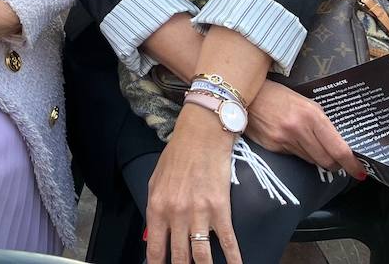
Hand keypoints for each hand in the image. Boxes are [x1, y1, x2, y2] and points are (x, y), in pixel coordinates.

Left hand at [143, 108, 240, 263]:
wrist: (201, 136)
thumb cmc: (177, 157)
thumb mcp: (156, 182)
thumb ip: (155, 209)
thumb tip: (155, 234)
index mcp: (157, 207)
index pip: (155, 248)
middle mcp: (176, 214)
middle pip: (179, 257)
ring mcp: (198, 213)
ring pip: (201, 256)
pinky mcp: (220, 210)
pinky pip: (227, 242)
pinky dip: (233, 260)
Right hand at [246, 81, 362, 174]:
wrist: (244, 94)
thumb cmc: (278, 95)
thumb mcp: (304, 102)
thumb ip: (321, 122)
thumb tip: (336, 142)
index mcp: (311, 115)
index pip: (338, 149)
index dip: (351, 164)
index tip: (360, 172)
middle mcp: (299, 130)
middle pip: (326, 161)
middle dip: (335, 164)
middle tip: (337, 160)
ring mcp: (284, 140)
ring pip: (311, 161)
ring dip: (316, 158)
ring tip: (311, 144)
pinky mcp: (272, 147)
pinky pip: (294, 156)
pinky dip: (298, 152)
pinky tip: (291, 139)